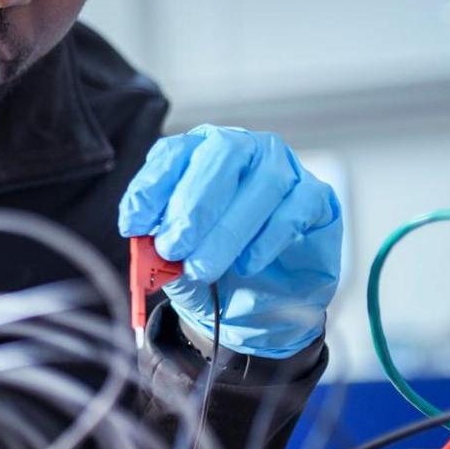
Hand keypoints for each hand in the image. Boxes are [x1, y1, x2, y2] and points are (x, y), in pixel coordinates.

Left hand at [119, 125, 342, 358]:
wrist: (259, 298)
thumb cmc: (211, 263)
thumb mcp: (176, 260)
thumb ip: (159, 252)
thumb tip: (146, 248)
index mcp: (197, 152)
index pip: (172, 153)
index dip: (151, 187)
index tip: (134, 224)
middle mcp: (240, 149)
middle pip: (220, 155)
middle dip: (191, 205)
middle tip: (171, 247)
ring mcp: (282, 168)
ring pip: (262, 183)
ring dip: (226, 230)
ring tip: (202, 267)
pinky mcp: (315, 196)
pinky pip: (295, 208)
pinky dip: (267, 239)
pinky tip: (246, 264)